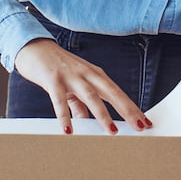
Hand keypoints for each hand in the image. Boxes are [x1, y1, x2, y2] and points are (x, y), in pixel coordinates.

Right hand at [13, 38, 150, 134]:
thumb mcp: (73, 87)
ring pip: (90, 95)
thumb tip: (86, 123)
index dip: (132, 108)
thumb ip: (80, 105)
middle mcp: (86, 74)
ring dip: (102, 114)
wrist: (34, 48)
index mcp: (95, 75)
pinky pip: (59, 100)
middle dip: (127, 110)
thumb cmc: (57, 68)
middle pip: (111, 92)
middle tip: (139, 126)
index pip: (118, 93)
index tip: (145, 122)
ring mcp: (70, 76)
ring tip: (111, 131)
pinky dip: (64, 115)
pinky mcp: (53, 79)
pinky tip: (68, 130)